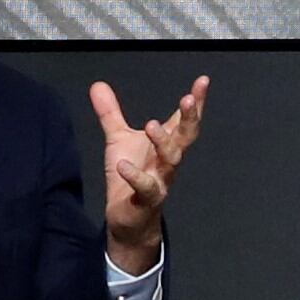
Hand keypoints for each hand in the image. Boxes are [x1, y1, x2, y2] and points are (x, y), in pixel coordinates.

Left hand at [93, 74, 207, 275]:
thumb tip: (98, 85)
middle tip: (188, 99)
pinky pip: (145, 187)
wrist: (128, 218)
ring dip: (164, 142)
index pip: (184, 120)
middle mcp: (168, 160)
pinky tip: (123, 165)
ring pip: (171, 160)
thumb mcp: (118, 140)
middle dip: (190, 118)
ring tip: (151, 124)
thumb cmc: (128, 177)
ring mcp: (160, 180)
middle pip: (186, 137)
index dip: (196, 102)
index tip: (202, 81)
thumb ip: (110, 113)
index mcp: (165, 144)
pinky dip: (136, 176)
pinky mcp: (146, 199)